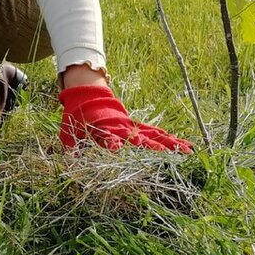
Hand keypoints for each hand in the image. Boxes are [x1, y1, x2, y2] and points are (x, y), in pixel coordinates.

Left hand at [59, 84, 192, 152]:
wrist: (88, 94)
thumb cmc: (77, 116)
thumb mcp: (69, 131)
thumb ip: (72, 146)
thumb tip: (71, 160)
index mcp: (102, 128)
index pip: (108, 137)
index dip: (111, 143)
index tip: (115, 149)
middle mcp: (120, 127)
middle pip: (137, 138)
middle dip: (150, 146)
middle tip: (164, 154)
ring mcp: (130, 126)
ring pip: (152, 135)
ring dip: (169, 143)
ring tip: (186, 152)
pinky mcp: (135, 125)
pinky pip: (154, 131)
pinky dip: (169, 138)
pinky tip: (183, 146)